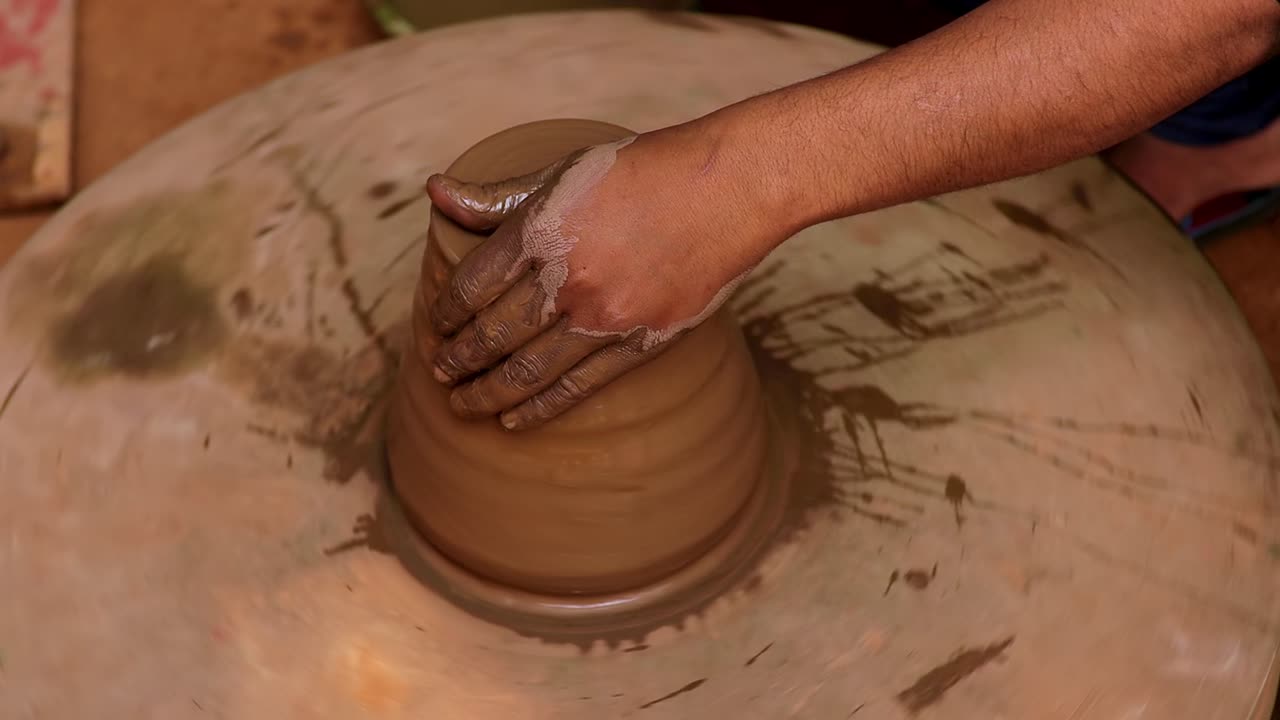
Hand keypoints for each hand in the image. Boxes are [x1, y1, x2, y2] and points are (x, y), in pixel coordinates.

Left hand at [424, 125, 774, 429]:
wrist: (729, 189)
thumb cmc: (642, 173)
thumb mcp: (563, 172)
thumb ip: (497, 196)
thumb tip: (435, 191)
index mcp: (541, 229)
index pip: (472, 285)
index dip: (446, 312)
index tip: (437, 326)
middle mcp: (568, 277)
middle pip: (493, 334)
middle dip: (457, 359)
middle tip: (440, 372)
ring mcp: (606, 315)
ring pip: (528, 370)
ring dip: (486, 392)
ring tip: (463, 405)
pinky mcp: (641, 341)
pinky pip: (579, 386)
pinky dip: (540, 407)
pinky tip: (513, 419)